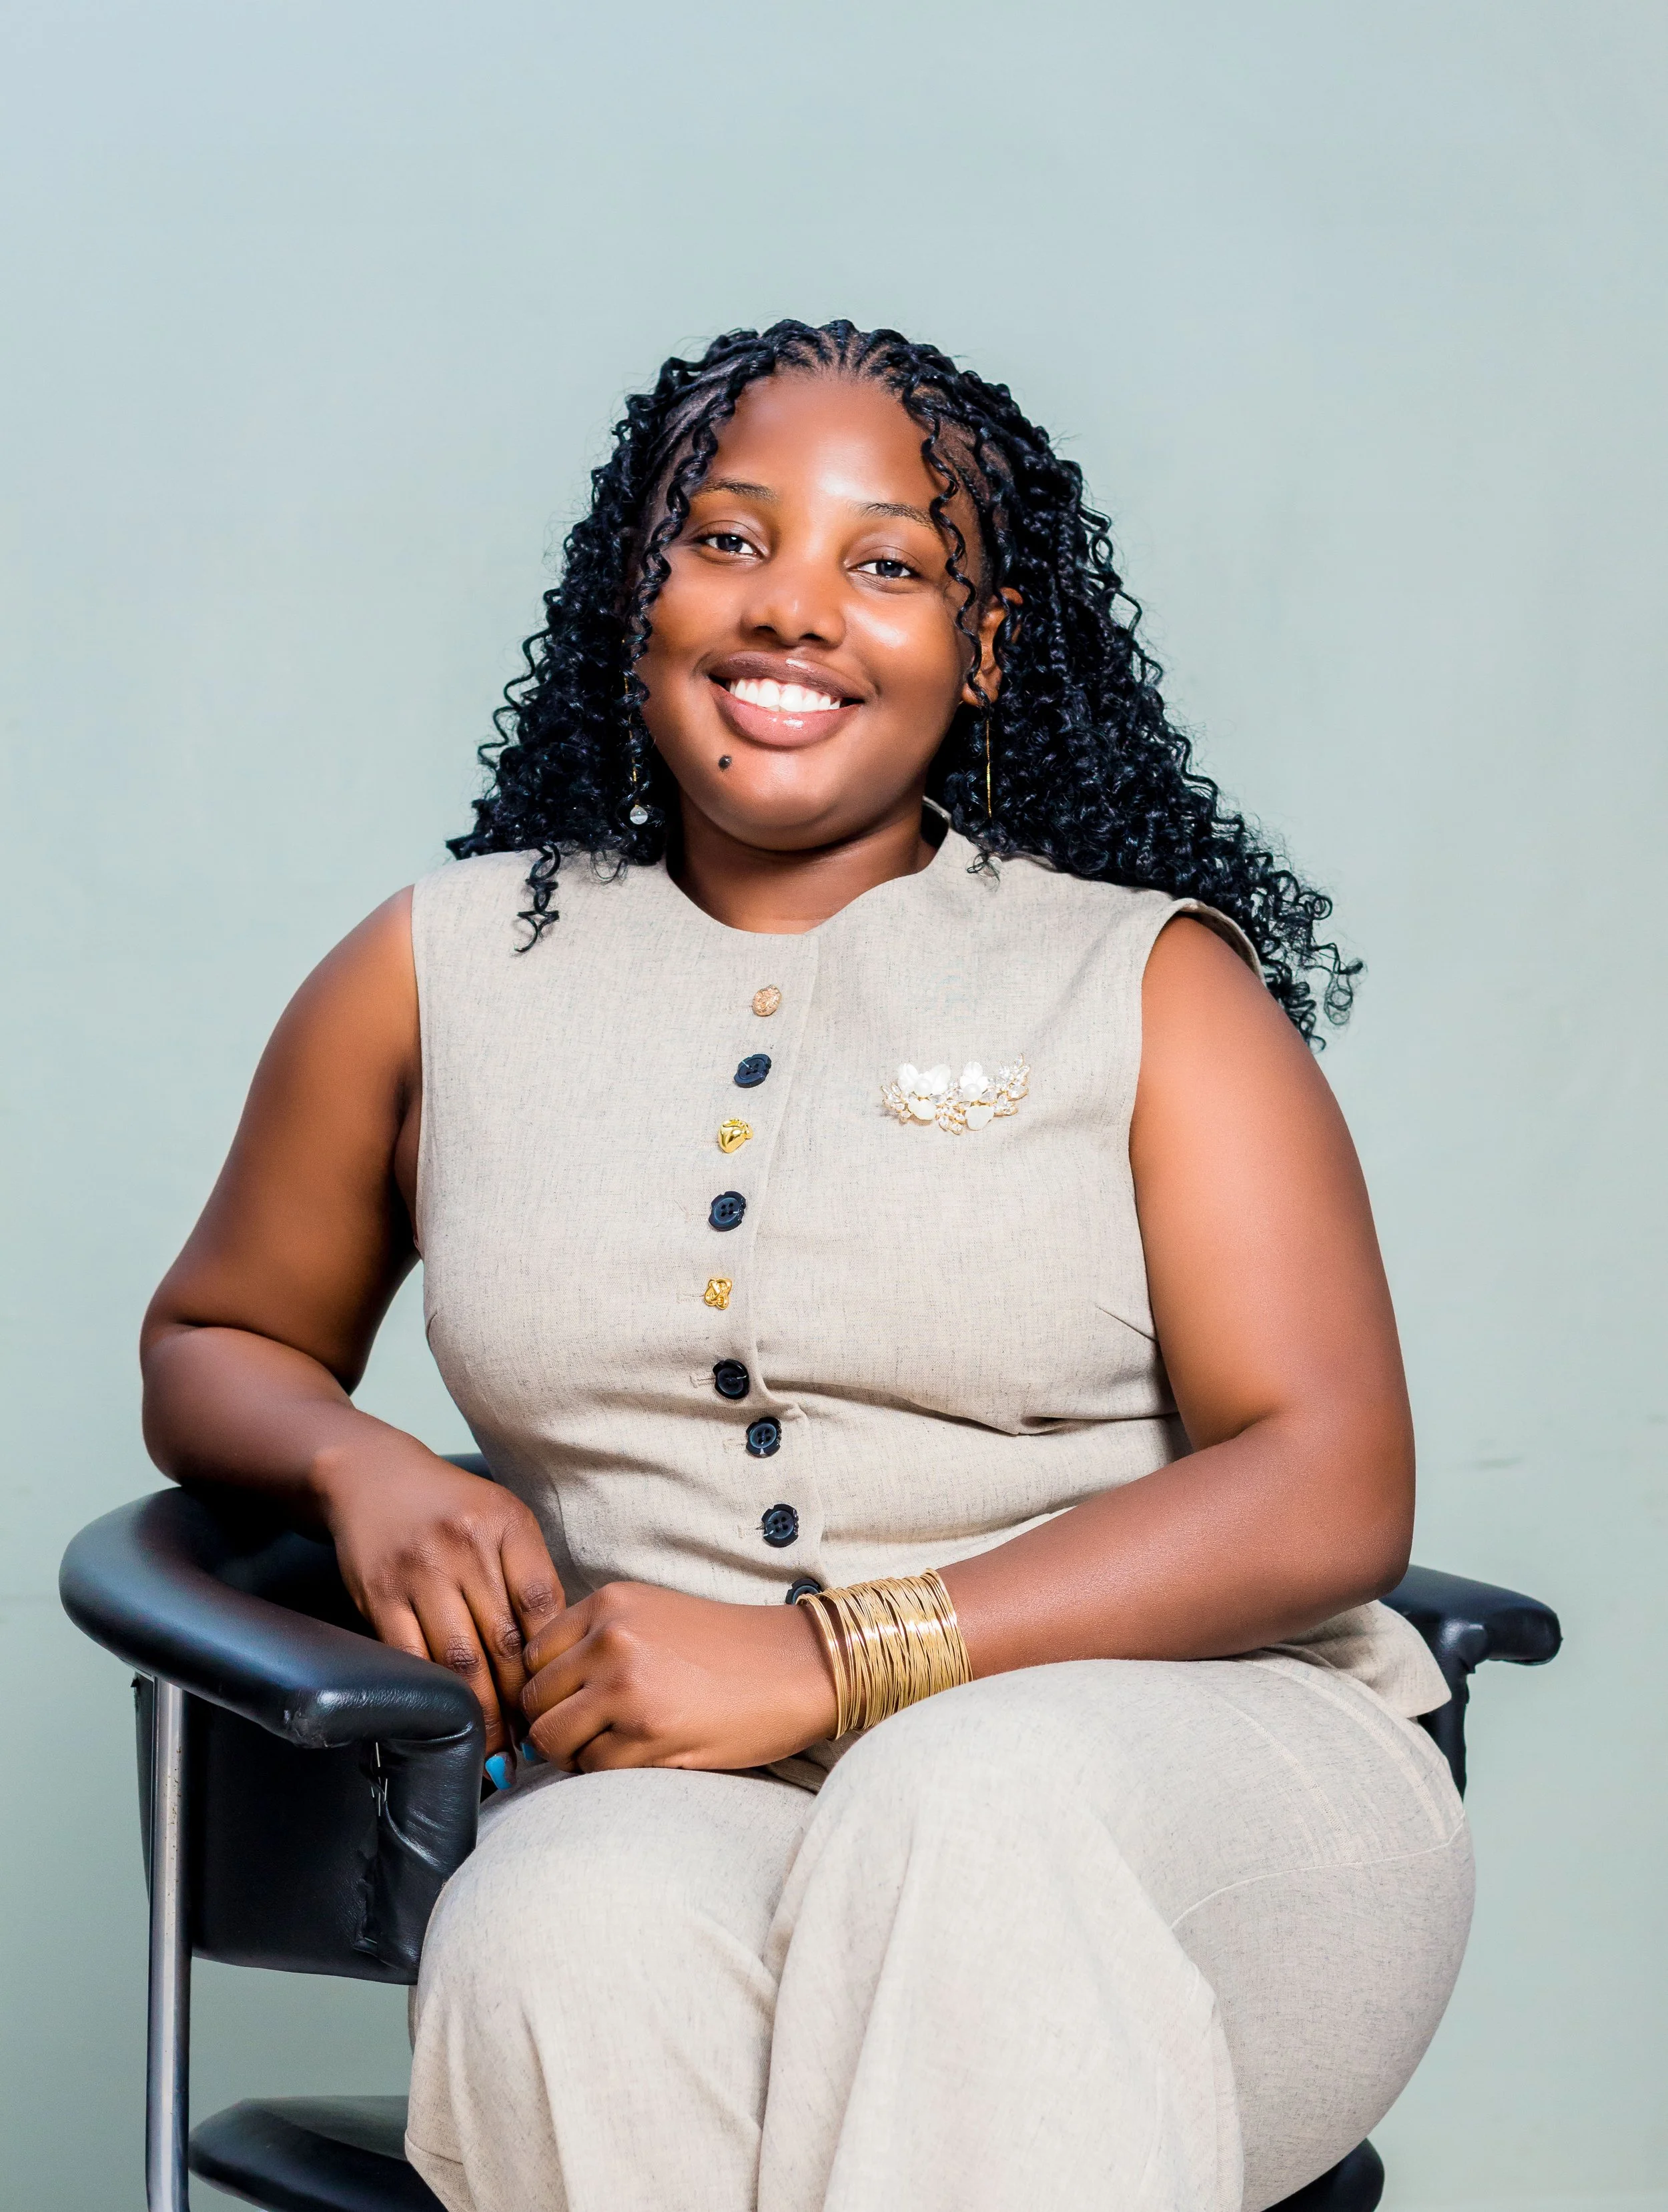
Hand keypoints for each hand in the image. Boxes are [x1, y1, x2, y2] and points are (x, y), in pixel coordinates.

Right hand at [315, 1438, 564, 1758]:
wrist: (373, 1478)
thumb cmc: (452, 1509)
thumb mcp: (503, 1521)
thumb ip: (529, 1577)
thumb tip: (560, 1657)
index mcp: (507, 1525)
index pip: (541, 1604)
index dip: (553, 1661)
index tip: (563, 1702)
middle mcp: (464, 1547)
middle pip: (502, 1642)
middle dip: (521, 1703)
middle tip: (535, 1747)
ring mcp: (419, 1571)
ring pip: (458, 1661)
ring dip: (480, 1715)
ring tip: (498, 1754)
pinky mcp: (379, 1595)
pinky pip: (410, 1660)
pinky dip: (431, 1699)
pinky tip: (446, 1727)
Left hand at [520, 1582, 838, 1772]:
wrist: (798, 1666)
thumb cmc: (727, 1647)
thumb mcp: (654, 1616)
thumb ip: (596, 1641)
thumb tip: (538, 1695)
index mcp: (610, 1604)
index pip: (532, 1655)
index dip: (545, 1688)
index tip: (567, 1704)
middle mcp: (611, 1640)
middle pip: (534, 1701)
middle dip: (554, 1724)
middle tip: (589, 1734)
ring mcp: (627, 1687)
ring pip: (552, 1740)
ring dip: (575, 1753)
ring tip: (616, 1746)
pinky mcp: (647, 1734)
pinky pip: (593, 1769)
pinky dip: (609, 1772)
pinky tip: (647, 1754)